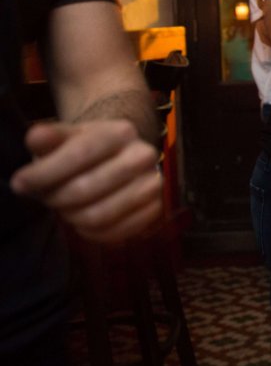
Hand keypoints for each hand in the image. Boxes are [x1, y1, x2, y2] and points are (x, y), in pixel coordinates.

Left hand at [11, 120, 162, 243]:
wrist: (120, 158)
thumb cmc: (86, 149)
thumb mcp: (66, 136)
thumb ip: (48, 137)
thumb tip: (36, 138)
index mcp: (120, 132)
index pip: (78, 155)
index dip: (44, 173)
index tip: (20, 183)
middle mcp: (143, 155)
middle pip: (85, 189)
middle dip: (55, 199)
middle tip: (46, 198)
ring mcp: (153, 184)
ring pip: (99, 215)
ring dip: (72, 217)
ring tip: (66, 208)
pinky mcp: (156, 209)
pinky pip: (114, 233)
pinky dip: (91, 233)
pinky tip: (83, 220)